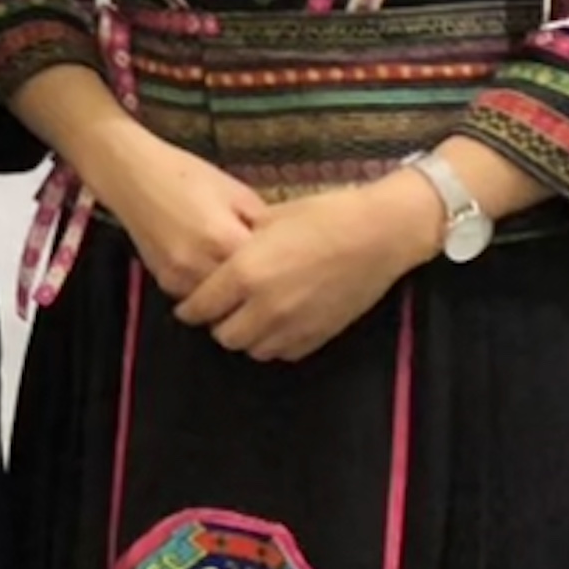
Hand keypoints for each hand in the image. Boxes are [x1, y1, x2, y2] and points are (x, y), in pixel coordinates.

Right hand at [87, 130, 268, 299]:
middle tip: (270, 280)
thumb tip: (286, 251)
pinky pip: (194, 296)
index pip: (265, 275)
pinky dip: (207, 289)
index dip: (279, 273)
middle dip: (256, 290)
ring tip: (242, 279)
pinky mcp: (163, 280)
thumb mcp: (238, 193)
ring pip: (217, 303)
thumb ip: (263, 225)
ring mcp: (178, 276)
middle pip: (242, 296)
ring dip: (230, 296)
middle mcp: (199, 264)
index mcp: (224, 239)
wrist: (133, 175)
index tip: (288, 270)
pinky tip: (213, 271)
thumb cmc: (188, 176)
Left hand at [171, 172, 441, 362]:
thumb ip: (240, 244)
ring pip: (252, 349)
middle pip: (223, 335)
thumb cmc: (324, 215)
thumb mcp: (270, 220)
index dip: (189, 308)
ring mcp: (294, 325)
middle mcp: (265, 306)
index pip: (199, 307)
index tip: (188, 305)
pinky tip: (279, 323)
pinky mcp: (320, 335)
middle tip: (222, 309)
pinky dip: (275, 342)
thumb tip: (221, 254)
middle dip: (217, 323)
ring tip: (250, 317)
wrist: (380, 233)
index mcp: (245, 274)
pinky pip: (284, 352)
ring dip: (246, 336)